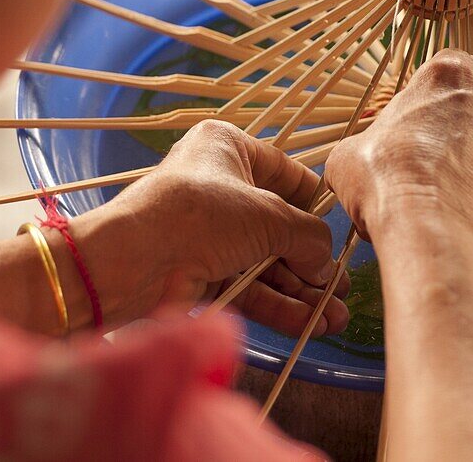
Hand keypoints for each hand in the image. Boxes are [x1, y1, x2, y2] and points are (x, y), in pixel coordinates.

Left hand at [98, 120, 348, 336]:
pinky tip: (311, 323)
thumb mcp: (267, 216)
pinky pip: (248, 286)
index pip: (286, 172)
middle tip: (342, 286)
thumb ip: (307, 236)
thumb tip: (327, 263)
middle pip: (278, 225)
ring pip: (265, 261)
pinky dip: (279, 304)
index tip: (343, 231)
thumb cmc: (198, 215)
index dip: (317, 203)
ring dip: (301, 290)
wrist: (130, 261)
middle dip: (313, 260)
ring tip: (336, 317)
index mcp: (227, 148)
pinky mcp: (199, 271)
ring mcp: (206, 232)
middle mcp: (217, 186)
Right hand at [324, 49, 472, 243]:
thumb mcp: (347, 154)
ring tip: (432, 193)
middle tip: (416, 158)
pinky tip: (451, 211)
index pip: (451, 62)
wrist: (429, 229)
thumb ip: (363, 144)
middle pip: (469, 108)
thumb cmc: (385, 179)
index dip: (433, 87)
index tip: (416, 109)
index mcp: (445, 79)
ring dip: (463, 163)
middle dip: (446, 130)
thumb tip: (355, 161)